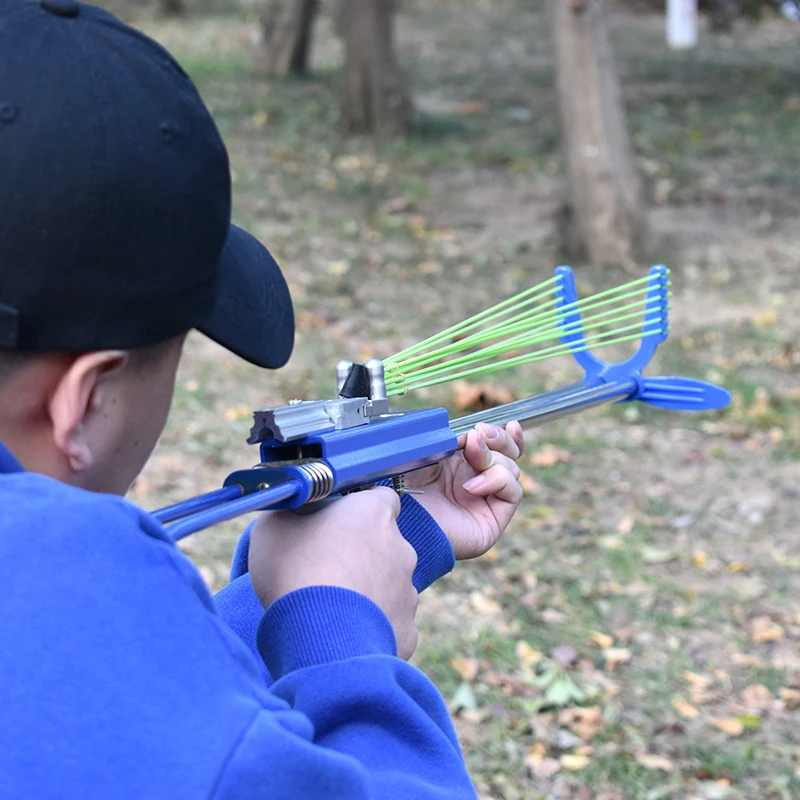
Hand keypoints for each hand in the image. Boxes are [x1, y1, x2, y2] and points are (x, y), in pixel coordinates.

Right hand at [248, 487, 419, 658]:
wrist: (319, 639)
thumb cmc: (295, 572)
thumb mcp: (272, 528)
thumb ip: (288, 510)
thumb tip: (289, 507)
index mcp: (374, 514)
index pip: (381, 498)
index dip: (359, 509)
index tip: (337, 522)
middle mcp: (401, 548)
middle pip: (384, 543)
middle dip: (362, 553)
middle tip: (327, 568)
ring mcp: (408, 591)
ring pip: (389, 585)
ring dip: (367, 590)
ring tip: (332, 607)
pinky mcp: (407, 630)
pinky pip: (390, 623)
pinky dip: (372, 627)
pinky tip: (345, 635)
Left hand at [404, 421, 524, 559]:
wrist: (404, 521)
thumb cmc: (407, 488)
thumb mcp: (428, 453)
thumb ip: (453, 438)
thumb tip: (477, 433)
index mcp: (462, 464)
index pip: (496, 446)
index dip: (503, 434)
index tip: (499, 424)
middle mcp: (478, 481)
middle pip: (510, 454)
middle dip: (500, 439)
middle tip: (480, 434)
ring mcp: (487, 500)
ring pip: (512, 469)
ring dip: (492, 458)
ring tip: (470, 458)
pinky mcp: (494, 519)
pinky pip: (513, 491)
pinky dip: (497, 480)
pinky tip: (471, 487)